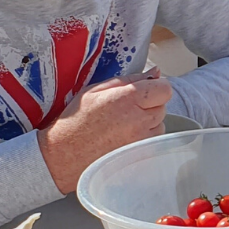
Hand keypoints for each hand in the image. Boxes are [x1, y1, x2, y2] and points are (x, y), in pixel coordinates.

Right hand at [38, 73, 172, 192]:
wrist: (64, 156)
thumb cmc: (77, 121)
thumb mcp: (96, 90)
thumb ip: (130, 79)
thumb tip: (155, 73)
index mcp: (129, 98)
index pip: (165, 89)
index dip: (155, 87)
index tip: (144, 91)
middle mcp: (139, 120)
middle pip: (163, 106)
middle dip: (150, 104)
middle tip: (127, 109)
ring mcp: (142, 140)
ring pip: (160, 124)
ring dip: (149, 122)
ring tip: (123, 125)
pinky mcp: (141, 155)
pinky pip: (153, 140)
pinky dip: (144, 137)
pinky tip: (124, 138)